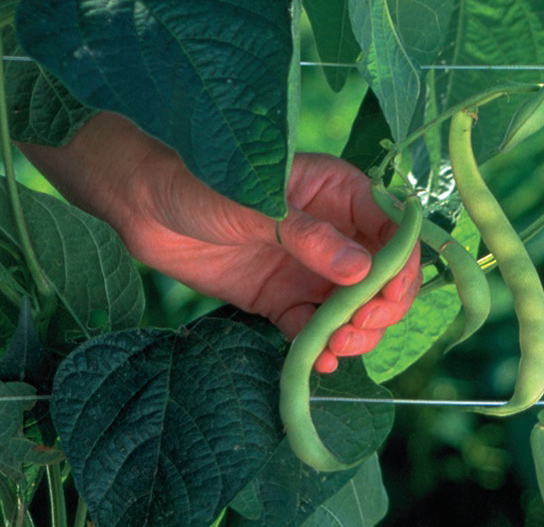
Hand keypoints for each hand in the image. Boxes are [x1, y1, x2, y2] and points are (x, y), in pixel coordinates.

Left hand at [24, 114, 420, 372]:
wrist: (144, 204)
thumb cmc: (203, 180)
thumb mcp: (259, 204)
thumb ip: (309, 237)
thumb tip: (363, 271)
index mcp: (337, 191)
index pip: (393, 228)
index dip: (399, 266)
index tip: (384, 299)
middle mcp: (331, 230)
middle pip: (380, 275)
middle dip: (378, 307)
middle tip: (355, 329)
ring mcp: (306, 265)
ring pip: (352, 306)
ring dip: (353, 332)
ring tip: (333, 348)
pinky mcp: (278, 296)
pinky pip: (311, 325)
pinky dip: (320, 346)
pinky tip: (318, 362)